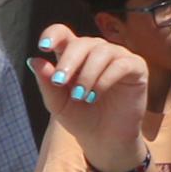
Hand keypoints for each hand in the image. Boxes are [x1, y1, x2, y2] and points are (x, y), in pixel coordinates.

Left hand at [33, 24, 154, 171]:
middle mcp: (95, 51)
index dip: (53, 35)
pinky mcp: (136, 68)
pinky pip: (122, 64)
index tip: (44, 47)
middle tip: (60, 82)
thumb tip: (34, 61)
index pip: (63, 34)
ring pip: (102, 51)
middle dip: (69, 62)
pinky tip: (96, 94)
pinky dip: (106, 78)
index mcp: (73, 55)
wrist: (104, 137)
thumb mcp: (57, 103)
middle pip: (81, 42)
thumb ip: (47, 83)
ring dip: (87, 74)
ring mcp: (117, 57)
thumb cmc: (80, 116)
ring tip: (80, 96)